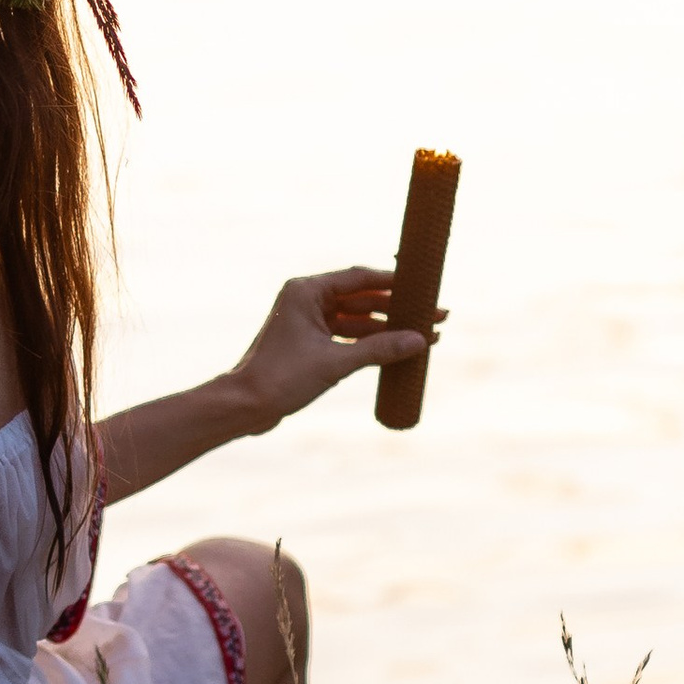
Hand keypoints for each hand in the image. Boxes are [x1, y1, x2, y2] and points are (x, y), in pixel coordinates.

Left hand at [232, 267, 440, 432]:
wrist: (246, 406)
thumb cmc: (281, 377)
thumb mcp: (335, 362)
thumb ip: (378, 349)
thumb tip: (420, 340)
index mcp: (306, 291)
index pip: (359, 277)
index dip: (394, 282)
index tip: (423, 286)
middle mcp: (307, 300)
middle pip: (363, 298)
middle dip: (399, 309)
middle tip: (437, 315)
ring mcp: (309, 322)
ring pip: (359, 320)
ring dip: (389, 328)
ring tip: (427, 336)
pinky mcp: (311, 343)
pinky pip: (349, 337)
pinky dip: (373, 343)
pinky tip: (400, 349)